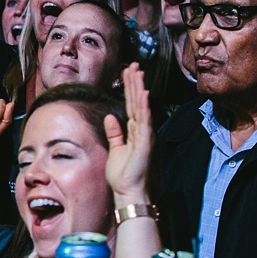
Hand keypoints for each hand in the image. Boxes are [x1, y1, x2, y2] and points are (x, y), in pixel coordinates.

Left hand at [105, 63, 152, 203]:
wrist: (130, 193)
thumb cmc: (124, 175)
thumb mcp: (116, 150)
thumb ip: (115, 133)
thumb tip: (109, 117)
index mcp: (135, 132)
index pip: (131, 105)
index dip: (129, 88)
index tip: (126, 73)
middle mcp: (142, 131)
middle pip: (137, 102)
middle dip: (134, 82)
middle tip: (132, 64)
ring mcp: (146, 136)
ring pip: (142, 107)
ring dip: (139, 89)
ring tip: (136, 72)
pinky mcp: (146, 143)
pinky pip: (145, 121)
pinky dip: (144, 107)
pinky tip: (143, 94)